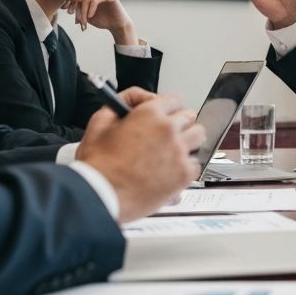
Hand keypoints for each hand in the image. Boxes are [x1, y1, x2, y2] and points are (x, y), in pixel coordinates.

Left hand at [62, 0, 137, 44]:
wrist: (118, 26)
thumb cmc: (104, 21)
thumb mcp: (88, 17)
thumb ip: (80, 12)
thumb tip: (69, 11)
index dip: (72, 4)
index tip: (69, 13)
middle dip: (78, 11)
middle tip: (79, 22)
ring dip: (84, 12)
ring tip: (84, 21)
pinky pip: (96, 0)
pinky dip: (91, 8)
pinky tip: (90, 16)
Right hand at [79, 93, 204, 223]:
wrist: (100, 196)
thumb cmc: (97, 165)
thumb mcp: (99, 123)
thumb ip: (122, 103)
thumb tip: (139, 98)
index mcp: (150, 114)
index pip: (174, 100)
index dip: (167, 108)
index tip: (164, 116)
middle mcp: (169, 129)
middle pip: (189, 117)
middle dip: (178, 124)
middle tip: (166, 135)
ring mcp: (179, 151)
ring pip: (198, 136)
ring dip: (187, 141)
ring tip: (172, 152)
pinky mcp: (184, 173)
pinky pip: (196, 163)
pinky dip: (186, 166)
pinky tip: (171, 170)